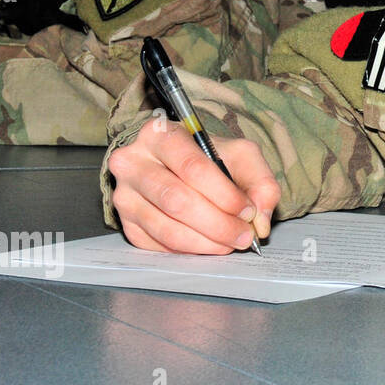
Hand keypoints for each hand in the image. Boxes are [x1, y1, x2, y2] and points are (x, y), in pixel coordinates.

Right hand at [106, 117, 278, 253]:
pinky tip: (209, 244)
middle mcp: (133, 163)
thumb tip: (259, 219)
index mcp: (160, 134)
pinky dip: (189, 250)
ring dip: (206, 242)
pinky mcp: (126, 223)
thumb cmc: (210, 157)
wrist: (180, 165)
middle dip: (217, 224)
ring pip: (166, 228)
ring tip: (231, 242)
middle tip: (243, 235)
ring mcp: (124, 195)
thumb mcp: (241, 155)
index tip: (248, 211)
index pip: (193, 168)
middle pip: (176, 200)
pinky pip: (158, 244)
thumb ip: (260, 181)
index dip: (225, 195)